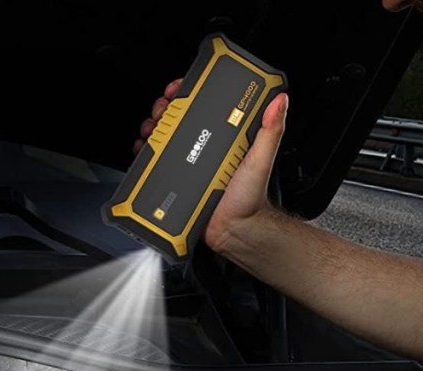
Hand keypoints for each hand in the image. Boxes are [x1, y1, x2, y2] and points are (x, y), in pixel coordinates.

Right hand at [133, 79, 289, 255]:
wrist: (234, 230)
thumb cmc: (249, 199)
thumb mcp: (261, 160)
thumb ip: (270, 132)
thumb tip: (279, 101)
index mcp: (223, 137)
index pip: (204, 106)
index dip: (189, 93)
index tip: (180, 88)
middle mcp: (204, 146)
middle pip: (178, 118)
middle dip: (164, 109)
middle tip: (162, 111)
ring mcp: (187, 162)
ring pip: (164, 138)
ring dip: (152, 128)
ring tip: (151, 128)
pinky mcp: (175, 179)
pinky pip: (157, 163)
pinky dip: (146, 153)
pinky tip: (143, 148)